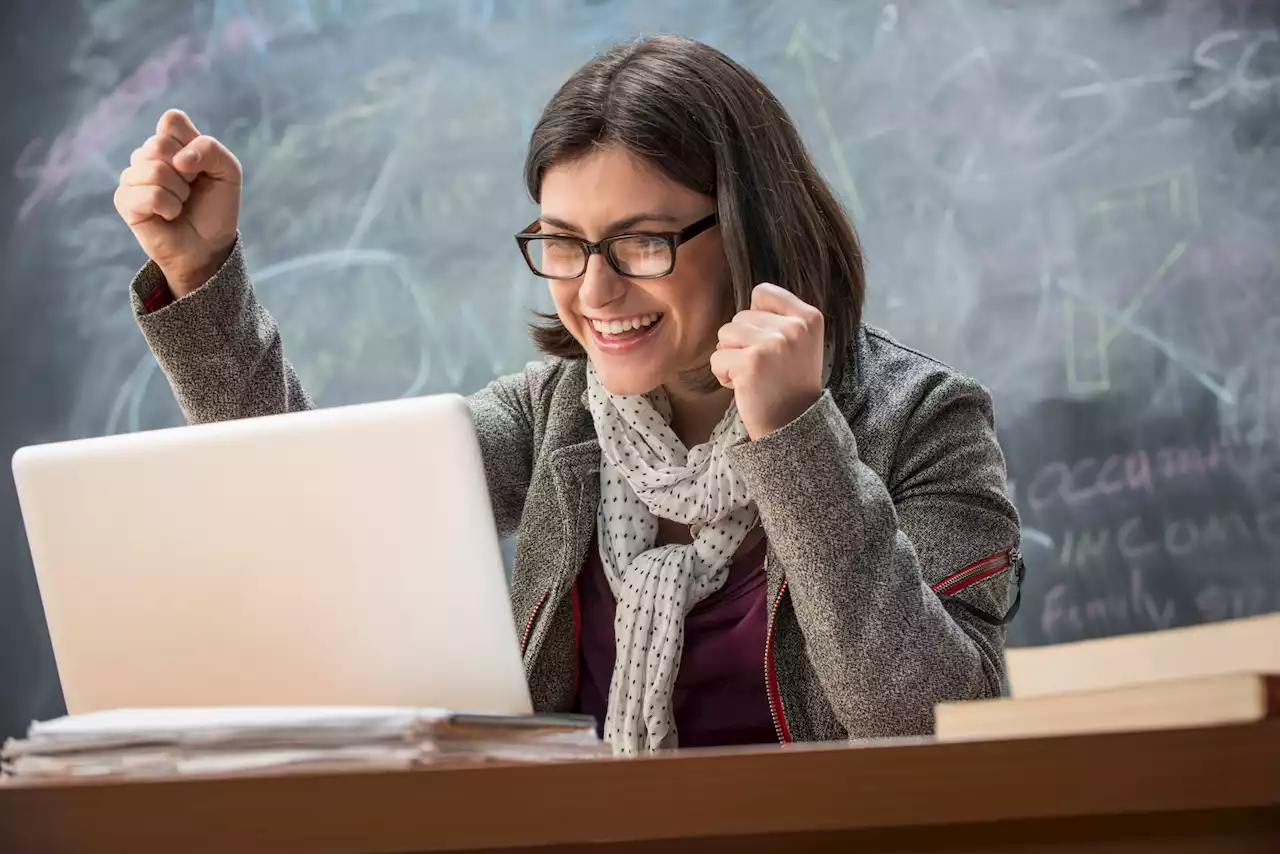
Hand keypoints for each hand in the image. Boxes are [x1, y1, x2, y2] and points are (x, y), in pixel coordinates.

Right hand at [114, 109, 242, 297]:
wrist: (208, 246)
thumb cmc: (216, 208)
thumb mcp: (228, 172)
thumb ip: (211, 150)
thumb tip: (179, 160)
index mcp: (171, 142)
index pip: (171, 120)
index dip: (191, 143)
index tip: (200, 167)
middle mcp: (147, 155)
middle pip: (159, 143)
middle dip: (187, 172)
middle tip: (191, 190)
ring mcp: (132, 176)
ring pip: (154, 170)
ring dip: (179, 193)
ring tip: (180, 204)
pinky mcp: (124, 200)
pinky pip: (148, 194)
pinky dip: (168, 207)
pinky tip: (168, 215)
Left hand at [710, 283, 824, 440]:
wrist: (793, 426)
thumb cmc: (790, 384)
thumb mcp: (801, 343)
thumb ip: (780, 319)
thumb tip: (750, 304)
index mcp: (809, 317)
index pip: (763, 292)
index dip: (755, 316)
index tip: (766, 341)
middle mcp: (793, 327)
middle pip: (740, 316)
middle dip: (741, 342)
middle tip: (762, 368)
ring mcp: (772, 344)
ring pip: (725, 334)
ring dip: (730, 357)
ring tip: (752, 376)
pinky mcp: (750, 363)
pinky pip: (717, 358)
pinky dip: (723, 374)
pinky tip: (744, 387)